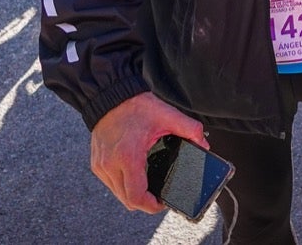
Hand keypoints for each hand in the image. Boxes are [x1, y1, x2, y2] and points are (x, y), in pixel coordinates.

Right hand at [90, 91, 206, 213]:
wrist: (111, 95)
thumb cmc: (136, 106)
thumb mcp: (167, 115)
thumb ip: (190, 129)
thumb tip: (204, 145)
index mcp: (128, 156)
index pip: (136, 197)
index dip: (151, 206)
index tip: (162, 202)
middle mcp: (110, 165)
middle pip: (127, 201)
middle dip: (145, 202)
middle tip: (159, 195)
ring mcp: (101, 166)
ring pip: (118, 194)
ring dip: (133, 194)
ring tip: (148, 185)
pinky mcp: (97, 164)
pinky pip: (111, 184)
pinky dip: (123, 185)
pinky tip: (135, 174)